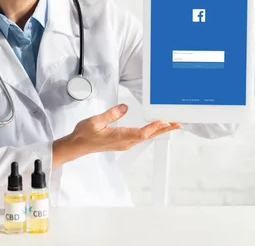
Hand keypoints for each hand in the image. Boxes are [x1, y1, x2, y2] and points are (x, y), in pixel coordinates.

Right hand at [52, 104, 180, 166]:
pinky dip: (150, 131)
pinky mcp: (123, 142)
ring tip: (170, 124)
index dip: (154, 127)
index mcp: (119, 137)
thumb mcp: (96, 121)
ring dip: (158, 130)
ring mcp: (124, 143)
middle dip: (163, 129)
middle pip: (148, 135)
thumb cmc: (84, 134)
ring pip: (146, 136)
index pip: (141, 132)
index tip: (164, 121)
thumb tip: (124, 107)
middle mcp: (125, 142)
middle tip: (177, 123)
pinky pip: (140, 137)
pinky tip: (154, 127)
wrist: (77, 146)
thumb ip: (111, 114)